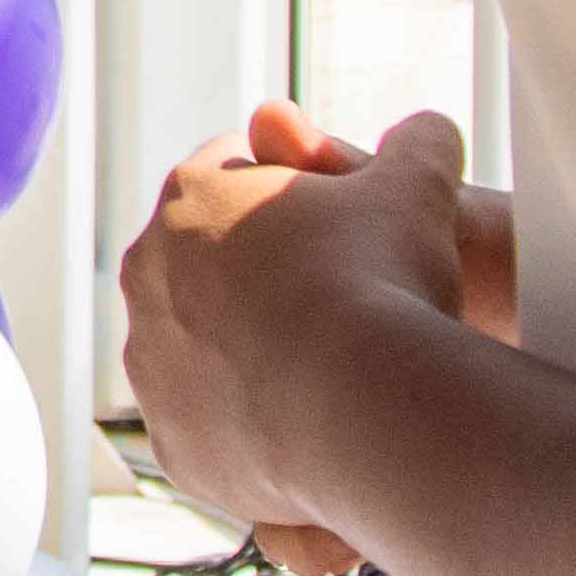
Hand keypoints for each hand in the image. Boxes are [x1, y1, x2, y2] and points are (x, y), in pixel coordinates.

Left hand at [109, 102, 477, 543]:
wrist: (361, 410)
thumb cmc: (382, 282)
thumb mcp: (417, 189)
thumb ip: (418, 145)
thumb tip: (426, 131)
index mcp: (189, 196)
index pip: (237, 168)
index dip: (300, 190)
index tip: (346, 221)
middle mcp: (148, 276)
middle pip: (214, 262)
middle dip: (269, 273)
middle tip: (345, 296)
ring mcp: (152, 366)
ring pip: (208, 350)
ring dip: (256, 353)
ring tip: (335, 369)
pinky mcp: (174, 444)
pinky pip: (218, 432)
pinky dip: (257, 430)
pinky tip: (317, 429)